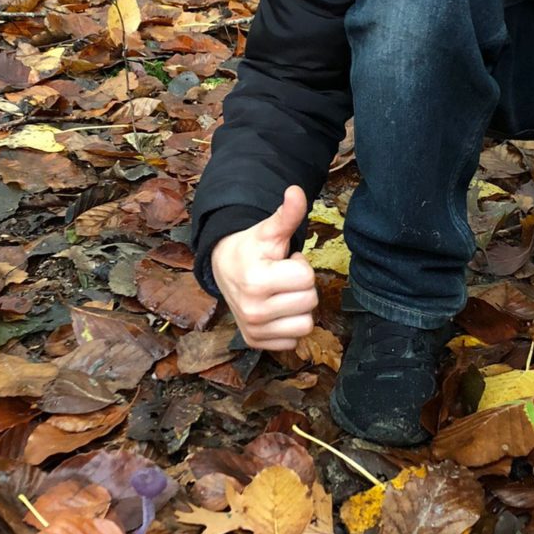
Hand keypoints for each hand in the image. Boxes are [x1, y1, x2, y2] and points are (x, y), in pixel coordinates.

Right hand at [210, 185, 317, 349]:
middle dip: (301, 286)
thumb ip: (287, 214)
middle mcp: (253, 310)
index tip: (282, 261)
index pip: (307, 277)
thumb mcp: (268, 231)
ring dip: (298, 307)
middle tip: (281, 277)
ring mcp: (253, 330)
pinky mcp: (255, 343)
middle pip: (310, 301)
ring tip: (280, 293)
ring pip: (306, 324)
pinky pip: (294, 340)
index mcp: (256, 281)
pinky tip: (276, 310)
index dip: (300, 265)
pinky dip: (289, 326)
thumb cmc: (251, 249)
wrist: (223, 269)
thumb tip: (297, 191)